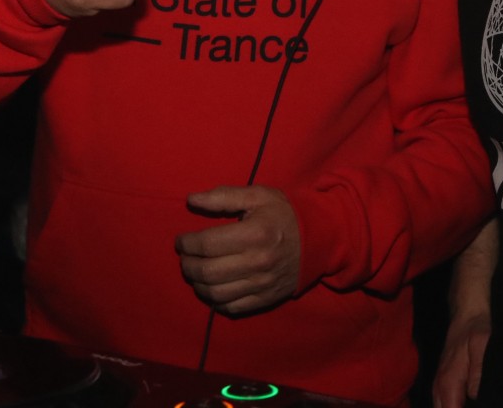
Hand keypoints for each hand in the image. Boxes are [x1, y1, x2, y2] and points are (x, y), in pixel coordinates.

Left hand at [175, 185, 301, 314]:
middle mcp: (257, 262)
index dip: (187, 244)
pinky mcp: (266, 298)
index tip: (181, 241)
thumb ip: (223, 197)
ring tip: (195, 273)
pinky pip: (232, 307)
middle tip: (185, 257)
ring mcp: (262, 284)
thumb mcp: (258, 195)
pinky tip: (212, 288)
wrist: (321, 238)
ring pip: (216, 294)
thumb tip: (191, 199)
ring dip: (198, 285)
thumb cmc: (285, 214)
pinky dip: (215, 301)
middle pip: (208, 272)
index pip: (207, 244)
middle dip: (188, 265)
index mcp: (254, 233)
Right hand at [432, 311, 489, 407]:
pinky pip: (442, 404)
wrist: (467, 315)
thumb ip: (477, 373)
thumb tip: (474, 397)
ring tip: (470, 407)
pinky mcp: (443, 382)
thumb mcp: (481, 347)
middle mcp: (440, 387)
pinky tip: (462, 405)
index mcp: (449, 382)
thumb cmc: (476, 331)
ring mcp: (439, 385)